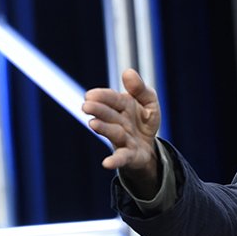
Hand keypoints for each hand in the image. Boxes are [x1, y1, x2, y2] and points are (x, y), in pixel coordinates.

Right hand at [83, 69, 160, 196]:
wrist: (148, 147)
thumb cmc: (144, 121)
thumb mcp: (149, 103)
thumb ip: (141, 89)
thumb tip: (128, 72)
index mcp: (122, 106)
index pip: (112, 98)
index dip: (103, 96)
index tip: (91, 94)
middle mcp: (119, 122)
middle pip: (109, 115)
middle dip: (99, 110)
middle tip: (87, 106)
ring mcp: (123, 139)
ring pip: (113, 133)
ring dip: (104, 128)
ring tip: (94, 124)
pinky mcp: (129, 155)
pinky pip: (121, 158)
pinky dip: (114, 160)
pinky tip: (106, 164)